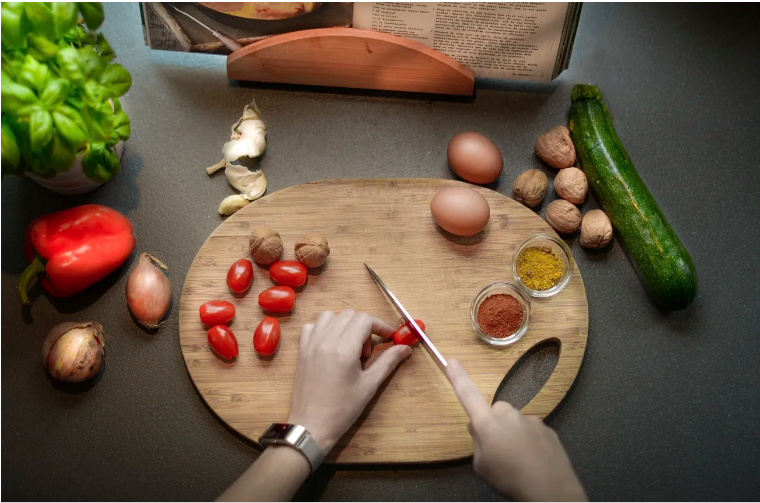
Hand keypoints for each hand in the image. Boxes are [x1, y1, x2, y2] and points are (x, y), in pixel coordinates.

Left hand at [288, 310, 411, 453]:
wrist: (311, 426)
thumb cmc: (343, 409)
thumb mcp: (369, 385)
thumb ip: (388, 362)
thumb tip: (405, 348)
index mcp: (344, 348)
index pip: (364, 319)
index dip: (380, 325)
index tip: (388, 338)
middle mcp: (325, 340)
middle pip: (349, 315)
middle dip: (364, 326)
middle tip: (367, 352)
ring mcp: (310, 343)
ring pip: (329, 316)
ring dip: (344, 324)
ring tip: (349, 346)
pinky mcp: (301, 350)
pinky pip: (311, 326)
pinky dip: (324, 329)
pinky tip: (331, 346)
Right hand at [446, 358, 586, 501]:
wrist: (549, 490)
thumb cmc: (508, 479)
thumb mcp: (481, 466)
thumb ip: (477, 442)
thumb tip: (478, 428)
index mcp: (487, 423)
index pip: (468, 394)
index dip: (458, 377)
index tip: (451, 360)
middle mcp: (508, 414)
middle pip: (496, 413)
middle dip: (494, 425)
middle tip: (497, 450)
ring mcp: (530, 419)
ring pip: (515, 423)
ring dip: (513, 436)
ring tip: (518, 461)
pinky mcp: (547, 429)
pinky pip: (531, 432)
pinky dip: (530, 443)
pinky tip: (533, 461)